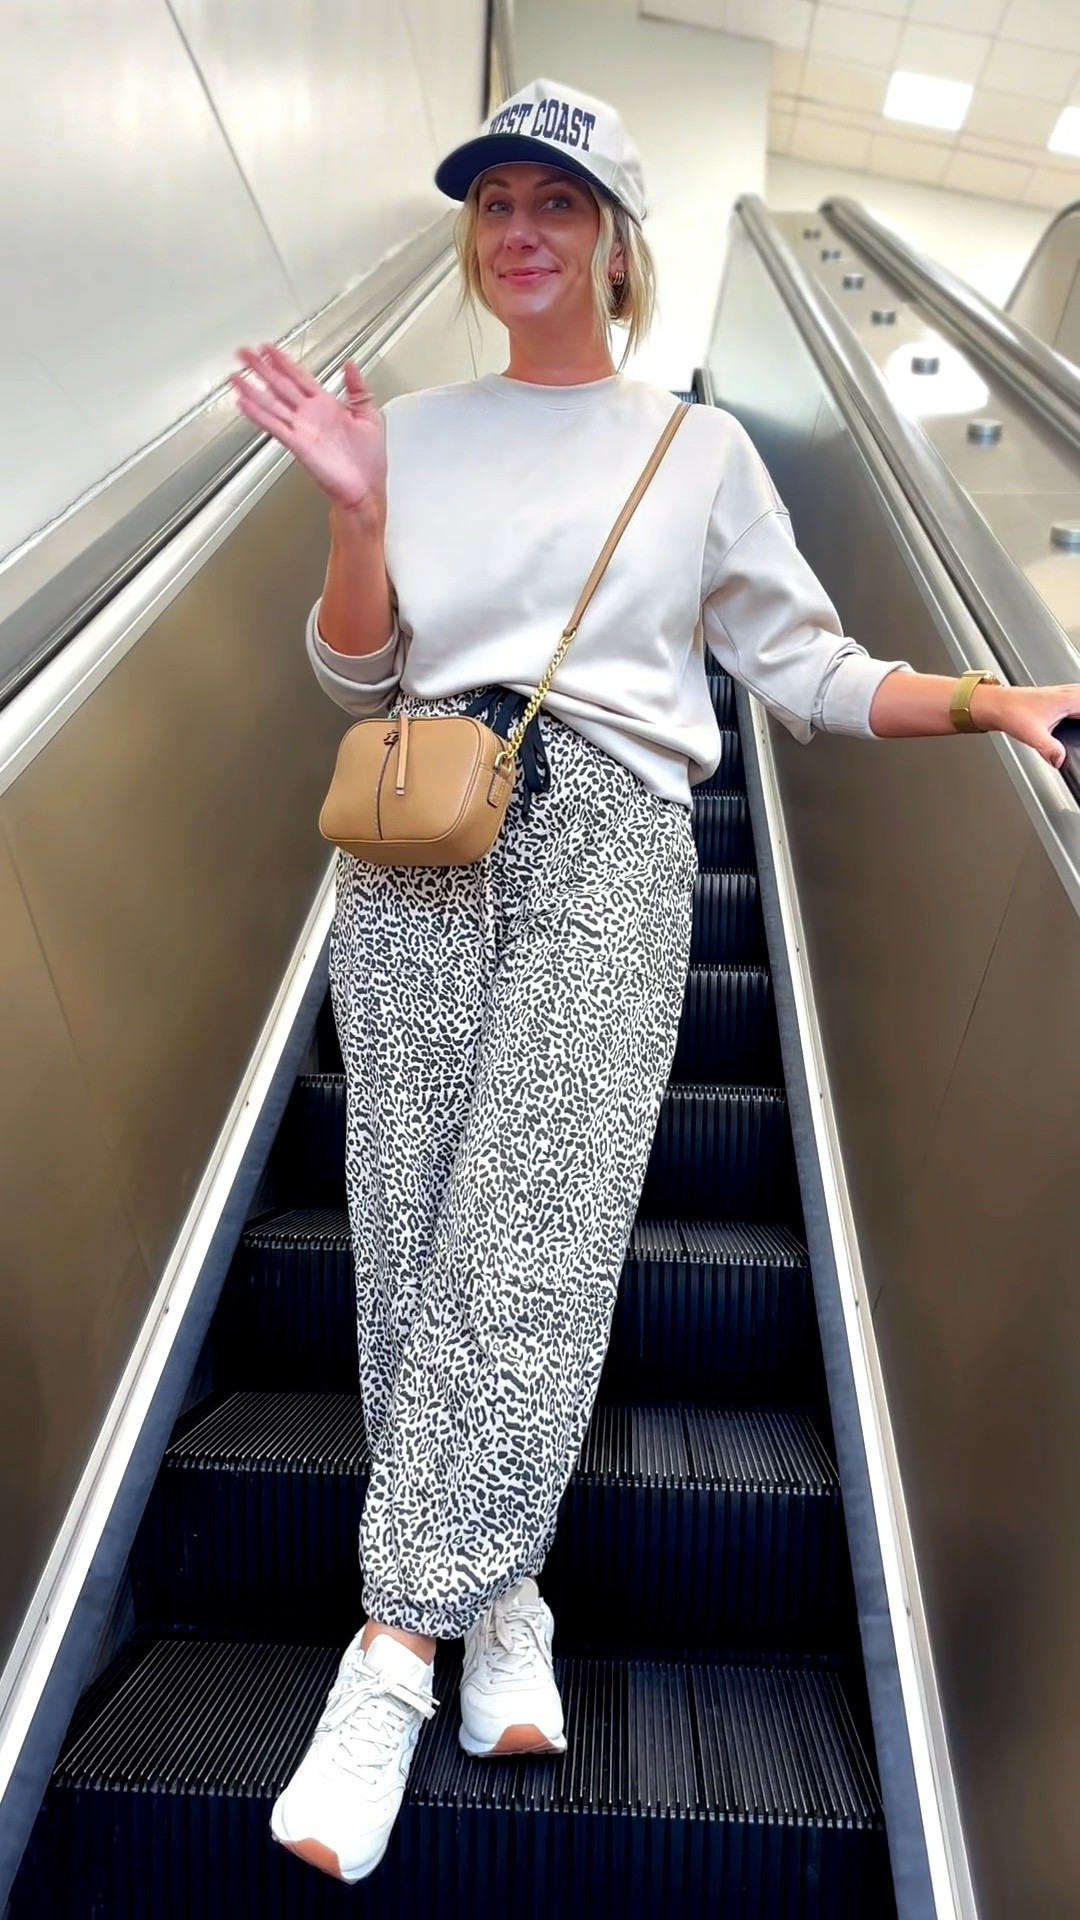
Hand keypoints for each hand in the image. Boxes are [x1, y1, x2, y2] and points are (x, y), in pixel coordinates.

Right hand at [229, 343, 386, 512]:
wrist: (366, 490)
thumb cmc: (368, 461)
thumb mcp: (370, 415)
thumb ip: (358, 388)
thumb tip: (351, 365)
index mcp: (327, 406)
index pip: (300, 377)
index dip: (283, 362)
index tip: (269, 349)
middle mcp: (311, 416)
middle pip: (280, 386)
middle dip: (261, 368)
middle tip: (244, 353)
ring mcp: (302, 430)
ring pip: (272, 404)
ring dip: (252, 390)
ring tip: (236, 377)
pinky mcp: (298, 445)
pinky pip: (275, 427)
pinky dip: (258, 415)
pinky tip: (244, 404)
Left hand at [973, 681, 1079, 770]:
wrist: (993, 704)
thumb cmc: (1009, 712)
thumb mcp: (1032, 734)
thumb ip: (1048, 749)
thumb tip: (1060, 760)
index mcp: (1066, 699)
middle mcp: (1065, 693)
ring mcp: (1059, 694)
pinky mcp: (1053, 698)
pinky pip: (1076, 698)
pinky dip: (1079, 705)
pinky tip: (1076, 713)